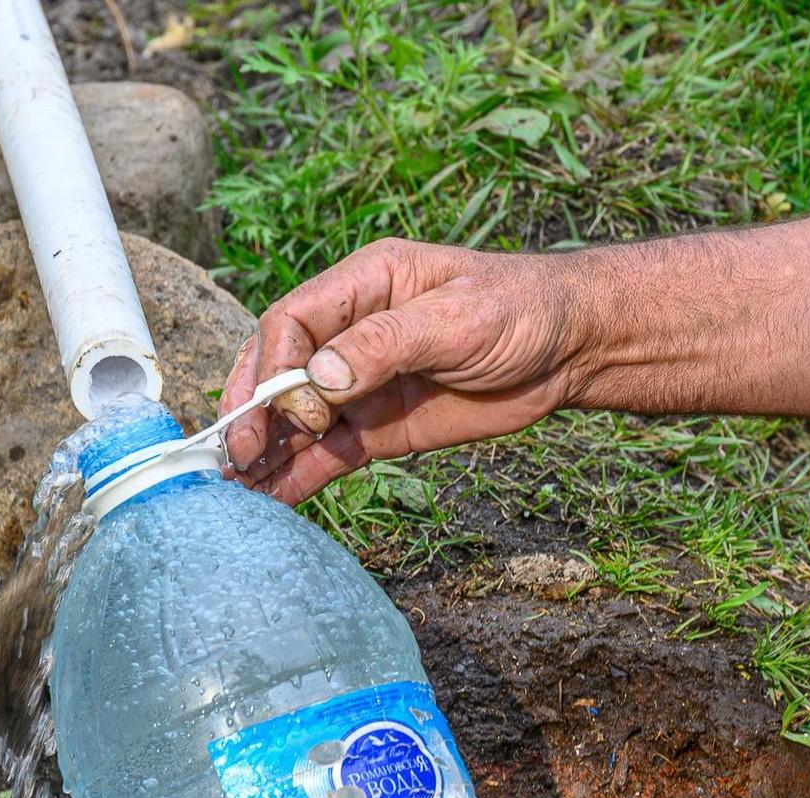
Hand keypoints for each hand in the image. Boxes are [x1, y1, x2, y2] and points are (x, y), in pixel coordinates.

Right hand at [219, 238, 596, 503]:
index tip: (295, 409)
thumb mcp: (456, 318)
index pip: (291, 323)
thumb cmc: (520, 310)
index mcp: (362, 286)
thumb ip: (386, 344)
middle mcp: (349, 335)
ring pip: (294, 418)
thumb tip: (320, 380)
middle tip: (238, 455)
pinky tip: (270, 500)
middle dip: (252, 412)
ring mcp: (360, 385)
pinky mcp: (378, 428)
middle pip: (276, 370)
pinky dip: (297, 476)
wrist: (572, 350)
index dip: (277, 367)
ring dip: (265, 451)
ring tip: (237, 489)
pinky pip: (327, 453)